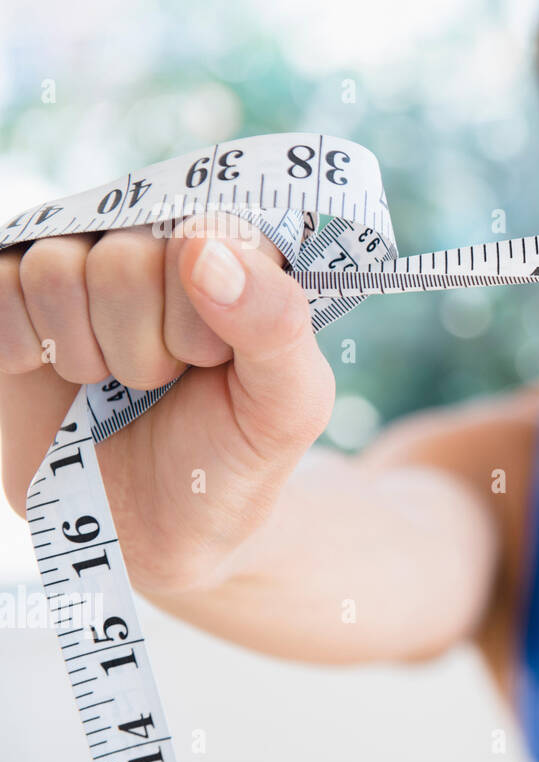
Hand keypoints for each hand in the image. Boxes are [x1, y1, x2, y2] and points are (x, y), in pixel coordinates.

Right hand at [0, 214, 334, 590]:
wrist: (156, 528)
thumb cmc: (235, 457)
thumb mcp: (288, 405)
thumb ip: (276, 322)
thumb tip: (199, 245)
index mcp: (238, 253)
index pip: (205, 234)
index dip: (202, 318)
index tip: (214, 361)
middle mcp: (158, 244)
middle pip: (123, 257)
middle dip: (143, 347)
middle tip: (162, 381)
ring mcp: (85, 266)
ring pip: (53, 267)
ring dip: (83, 351)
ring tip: (113, 381)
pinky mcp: (19, 297)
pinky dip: (24, 345)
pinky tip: (55, 372)